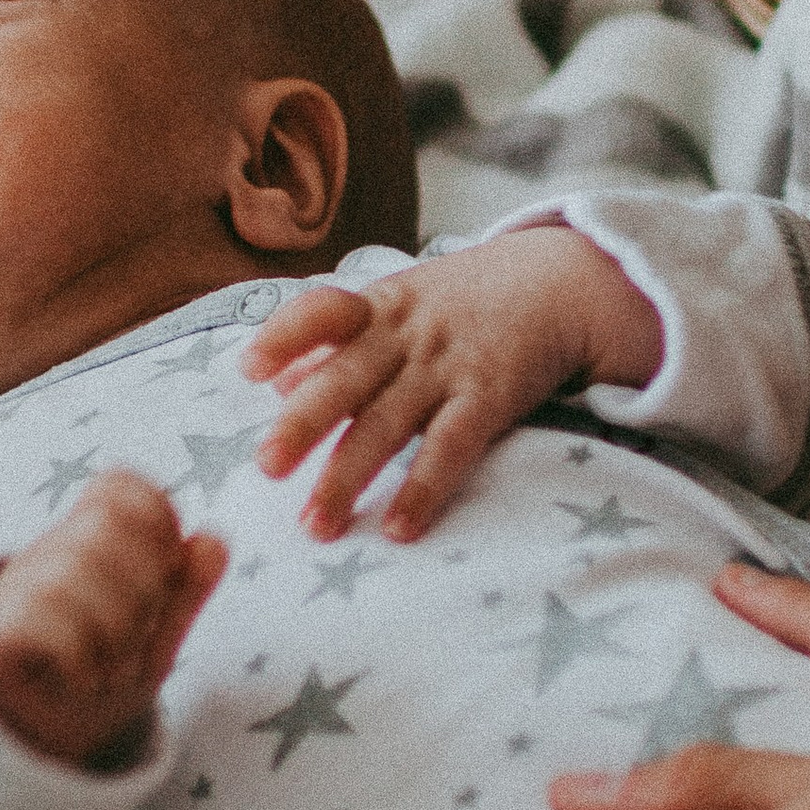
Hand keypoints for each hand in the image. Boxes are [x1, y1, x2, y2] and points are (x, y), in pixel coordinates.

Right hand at [0, 473, 225, 770]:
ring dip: (114, 631)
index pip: (118, 487)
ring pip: (71, 573)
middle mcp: (48, 552)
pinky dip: (80, 657)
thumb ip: (187, 589)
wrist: (45, 741)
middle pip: (101, 528)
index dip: (158, 519)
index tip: (168, 575)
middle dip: (143, 587)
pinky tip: (84, 678)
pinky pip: (42, 620)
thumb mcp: (158, 634)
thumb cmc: (104, 673)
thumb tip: (214, 541)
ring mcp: (15, 589)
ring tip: (116, 667)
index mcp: (89, 539)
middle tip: (141, 635)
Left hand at [242, 228, 660, 542]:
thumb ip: (336, 342)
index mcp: (379, 307)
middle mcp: (406, 336)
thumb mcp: (399, 305)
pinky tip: (399, 529)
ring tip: (316, 524)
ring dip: (348, 475)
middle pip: (345, 379)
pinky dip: (423, 489)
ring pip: (387, 424)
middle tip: (267, 467)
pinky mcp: (489, 398)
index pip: (322, 311)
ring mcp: (447, 367)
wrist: (562, 281)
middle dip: (303, 424)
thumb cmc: (465, 302)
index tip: (248, 369)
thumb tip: (273, 383)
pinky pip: (450, 448)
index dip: (284, 337)